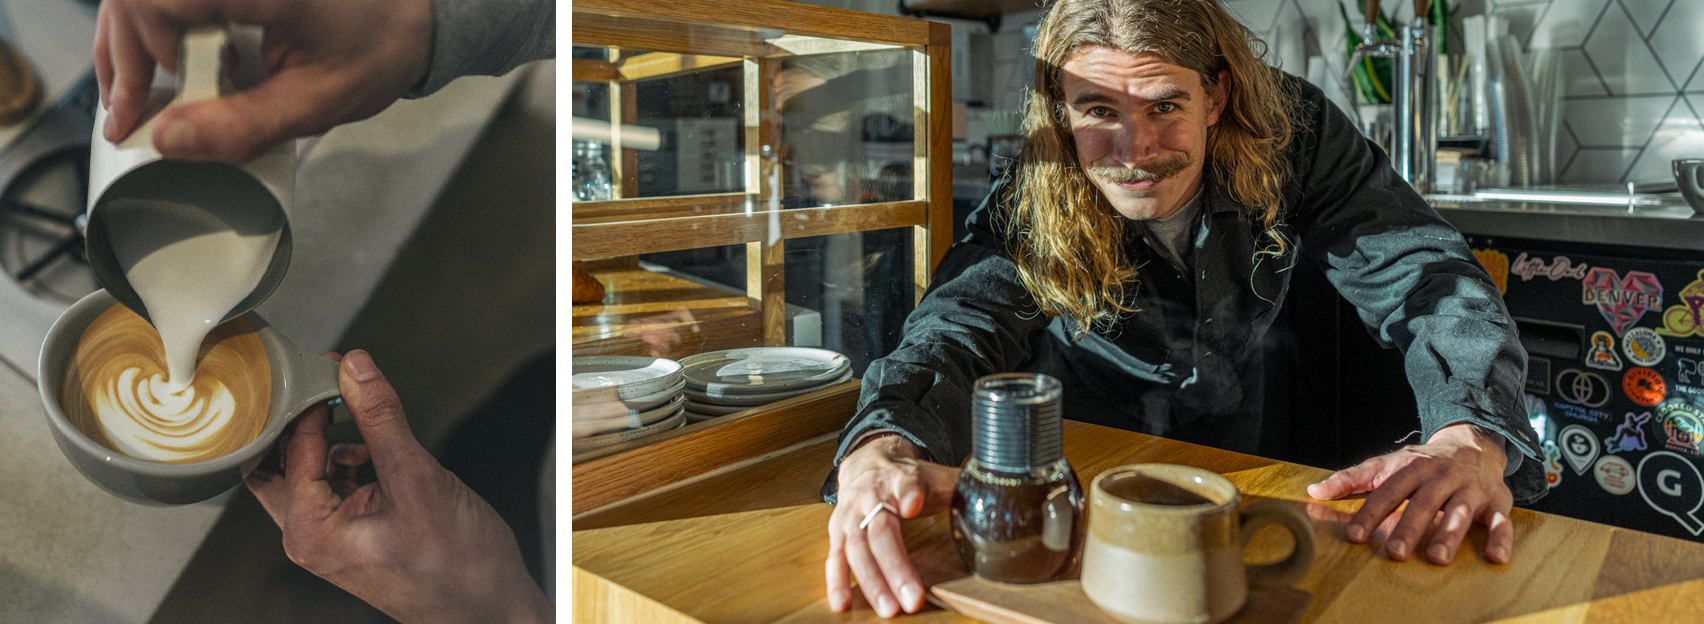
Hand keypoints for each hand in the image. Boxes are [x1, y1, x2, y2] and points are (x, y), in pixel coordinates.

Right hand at [95, 0, 431, 160]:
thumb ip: (243, 125)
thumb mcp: (317, 101)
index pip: (159, 0)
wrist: (408, 19)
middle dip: (128, 58)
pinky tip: (171, 69)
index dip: (144, 53)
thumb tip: (171, 140)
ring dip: (132, 46)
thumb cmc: (377, 47)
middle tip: (135, 115)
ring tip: (146, 100)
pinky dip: (153, 31)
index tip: (148, 106)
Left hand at [245, 350, 551, 623]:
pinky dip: (352, 463)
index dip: (308, 403)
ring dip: (331, 443)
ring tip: (367, 424)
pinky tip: (380, 453)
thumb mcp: (416, 477)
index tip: (329, 370)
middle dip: (303, 424)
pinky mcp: (354, 536)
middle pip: (280, 465)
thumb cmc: (458, 566)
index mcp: (311, 530)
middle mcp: (311, 538)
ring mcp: (331, 540)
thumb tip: (356, 371)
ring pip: (310, 475)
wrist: (491, 606)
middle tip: (326, 388)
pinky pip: (337, 489)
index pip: (289, 449)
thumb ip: (381, 419)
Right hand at [826, 434, 957, 617]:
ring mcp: (851, 515)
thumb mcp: (934, 476)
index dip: (909, 493)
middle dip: (896, 566)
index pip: (906, 484)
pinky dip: (836, 581)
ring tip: (888, 608)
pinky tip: (842, 603)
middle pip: (881, 531)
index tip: (913, 504)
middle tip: (913, 597)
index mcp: (901, 478)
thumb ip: (959, 489)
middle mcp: (871, 496)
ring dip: (871, 581)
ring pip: (857, 549)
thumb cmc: (906, 477)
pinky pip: (835, 558)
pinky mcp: (837, 532)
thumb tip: (991, 502)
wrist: (867, 462)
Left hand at [1307, 423, 1512, 564]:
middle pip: (1424, 503)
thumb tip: (1315, 490)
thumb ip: (1353, 479)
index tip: (1355, 534)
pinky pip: (1501, 521)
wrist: (1472, 444)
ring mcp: (1471, 489)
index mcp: (1413, 467)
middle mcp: (1442, 477)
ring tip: (1436, 557)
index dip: (1370, 512)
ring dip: (1449, 534)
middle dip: (1409, 527)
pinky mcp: (1497, 501)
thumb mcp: (1387, 464)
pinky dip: (1500, 538)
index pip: (1388, 491)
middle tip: (1395, 552)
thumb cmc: (1423, 463)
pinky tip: (1495, 557)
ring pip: (1461, 512)